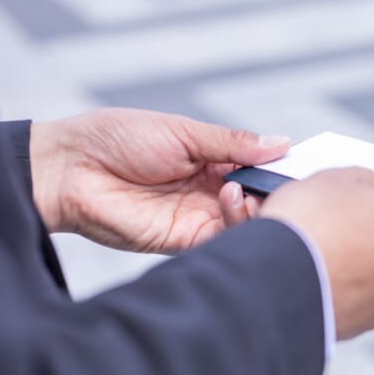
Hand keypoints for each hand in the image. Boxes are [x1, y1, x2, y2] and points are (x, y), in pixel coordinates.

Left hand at [30, 109, 288, 252]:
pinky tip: (235, 205)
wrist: (69, 168)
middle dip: (276, 194)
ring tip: (248, 192)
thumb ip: (233, 143)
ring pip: (247, 225)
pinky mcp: (183, 242)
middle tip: (284, 184)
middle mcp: (211, 193)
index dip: (281, 170)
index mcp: (213, 162)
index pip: (260, 170)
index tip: (304, 166)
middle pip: (260, 200)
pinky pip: (222, 242)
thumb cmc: (117, 139)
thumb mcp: (183, 131)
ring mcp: (199, 218)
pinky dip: (237, 228)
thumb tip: (283, 144)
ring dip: (257, 210)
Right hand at [260, 169, 373, 339]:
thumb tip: (369, 189)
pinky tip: (312, 274)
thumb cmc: (309, 229)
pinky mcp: (361, 328)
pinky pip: (353, 302)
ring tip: (317, 251)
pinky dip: (337, 289)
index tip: (356, 205)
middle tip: (334, 228)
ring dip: (352, 266)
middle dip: (367, 239)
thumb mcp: (338, 177)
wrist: (275, 278)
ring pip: (373, 278)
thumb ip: (366, 182)